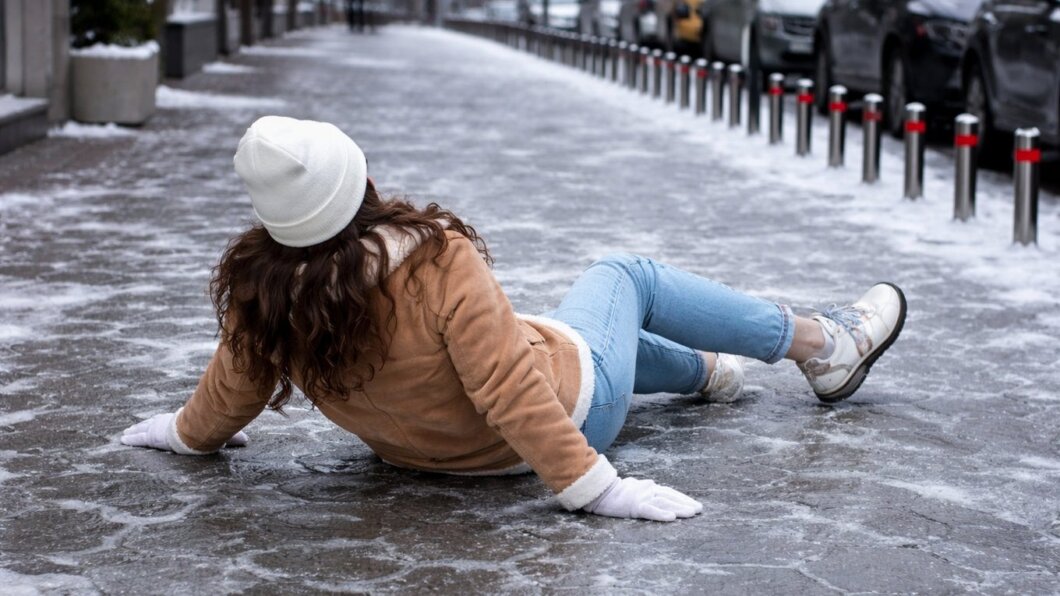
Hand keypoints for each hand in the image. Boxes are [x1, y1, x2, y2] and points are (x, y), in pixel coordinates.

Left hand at [120, 412, 247, 451]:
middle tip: (137, 426)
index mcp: (185, 421)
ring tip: (126, 433)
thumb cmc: (210, 429)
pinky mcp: (152, 437)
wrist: (199, 430)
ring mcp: (160, 429)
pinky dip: (131, 438)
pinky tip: (123, 439)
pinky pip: (139, 438)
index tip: (162, 423)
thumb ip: (232, 438)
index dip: (167, 423)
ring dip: (136, 430)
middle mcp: (171, 422)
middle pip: (156, 423)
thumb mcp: (221, 435)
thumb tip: (247, 441)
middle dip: (146, 424)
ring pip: (145, 428)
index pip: (174, 421)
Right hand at [584, 477, 702, 521]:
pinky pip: (650, 510)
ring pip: (664, 503)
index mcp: (648, 487)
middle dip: (686, 503)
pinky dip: (662, 513)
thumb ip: (644, 488)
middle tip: (699, 509)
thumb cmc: (614, 491)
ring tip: (691, 513)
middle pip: (670, 496)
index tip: (694, 504)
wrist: (599, 492)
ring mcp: (641, 497)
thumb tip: (654, 485)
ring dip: (679, 508)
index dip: (682, 498)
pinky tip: (672, 517)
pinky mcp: (634, 506)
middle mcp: (647, 490)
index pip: (669, 492)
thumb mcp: (633, 487)